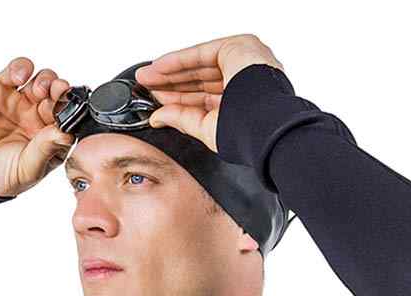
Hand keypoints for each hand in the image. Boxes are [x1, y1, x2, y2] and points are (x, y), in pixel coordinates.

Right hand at [0, 57, 74, 197]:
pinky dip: (22, 68)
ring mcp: (20, 102)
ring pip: (42, 81)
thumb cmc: (0, 175)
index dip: (72, 110)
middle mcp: (38, 118)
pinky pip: (16, 71)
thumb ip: (47, 149)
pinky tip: (20, 77)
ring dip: (46, 79)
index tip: (72, 107)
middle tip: (59, 91)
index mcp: (50, 137)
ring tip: (40, 89)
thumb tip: (67, 133)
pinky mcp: (0, 89)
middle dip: (61, 91)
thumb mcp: (29, 168)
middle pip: (58, 96)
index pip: (68, 118)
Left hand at [135, 34, 283, 152]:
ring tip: (147, 78)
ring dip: (170, 71)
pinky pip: (202, 53)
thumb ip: (182, 119)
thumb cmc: (247, 133)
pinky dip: (179, 60)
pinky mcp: (238, 47)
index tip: (157, 101)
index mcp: (240, 104)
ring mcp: (242, 63)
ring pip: (199, 66)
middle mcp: (243, 81)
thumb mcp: (206, 128)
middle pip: (199, 80)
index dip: (178, 99)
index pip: (202, 98)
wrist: (264, 122)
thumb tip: (157, 117)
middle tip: (146, 87)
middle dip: (170, 84)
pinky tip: (159, 67)